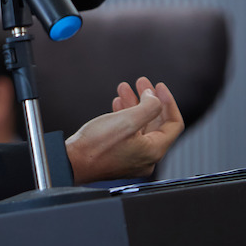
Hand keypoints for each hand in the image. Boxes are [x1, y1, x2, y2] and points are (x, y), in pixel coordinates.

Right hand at [63, 77, 183, 183]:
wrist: (72, 162)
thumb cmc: (97, 145)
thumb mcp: (127, 120)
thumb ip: (149, 106)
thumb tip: (154, 98)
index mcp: (154, 151)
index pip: (174, 124)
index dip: (168, 102)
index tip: (159, 86)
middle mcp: (146, 157)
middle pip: (156, 123)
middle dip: (148, 100)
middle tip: (141, 83)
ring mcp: (132, 158)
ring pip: (141, 126)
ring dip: (134, 104)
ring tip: (125, 88)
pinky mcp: (119, 156)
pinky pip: (129, 133)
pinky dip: (126, 116)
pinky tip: (118, 104)